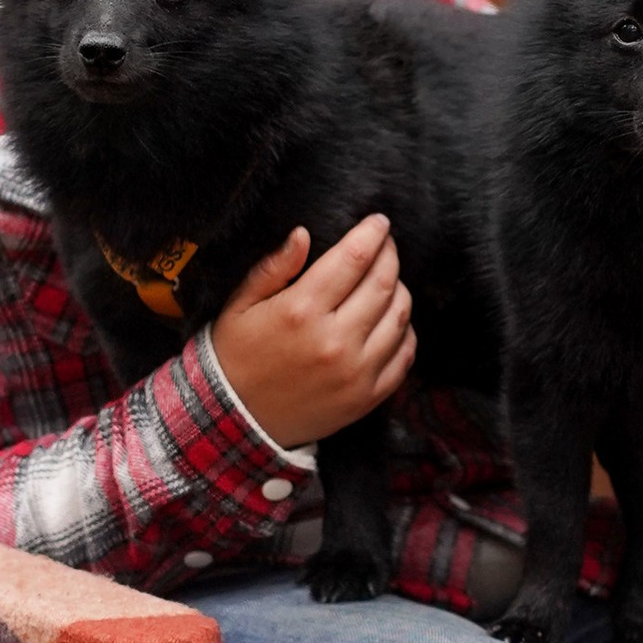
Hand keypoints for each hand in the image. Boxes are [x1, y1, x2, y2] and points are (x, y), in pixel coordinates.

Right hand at [212, 218, 414, 453]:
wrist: (236, 420)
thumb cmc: (237, 355)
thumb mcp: (240, 305)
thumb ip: (273, 267)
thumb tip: (302, 233)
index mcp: (301, 310)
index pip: (354, 258)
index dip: (372, 233)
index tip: (379, 222)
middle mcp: (334, 340)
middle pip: (384, 283)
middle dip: (390, 256)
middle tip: (386, 246)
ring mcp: (356, 372)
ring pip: (401, 316)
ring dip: (400, 289)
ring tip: (388, 280)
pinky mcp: (367, 397)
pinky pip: (405, 355)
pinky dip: (406, 331)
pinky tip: (392, 320)